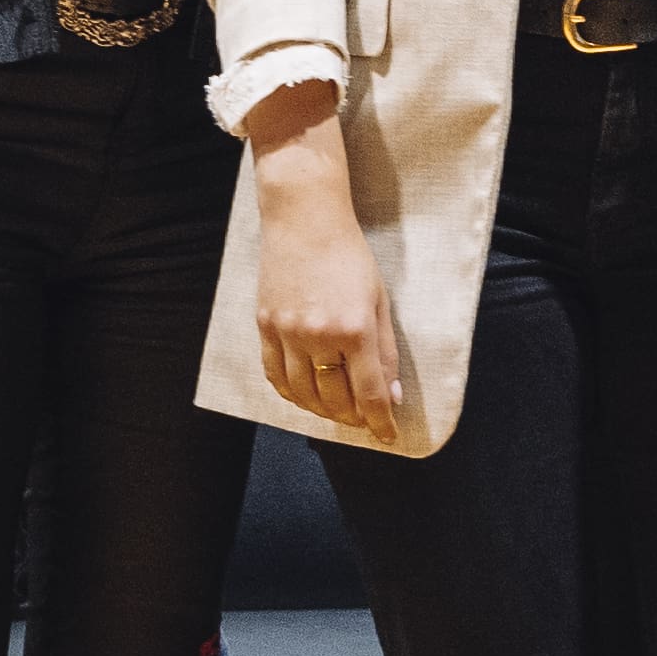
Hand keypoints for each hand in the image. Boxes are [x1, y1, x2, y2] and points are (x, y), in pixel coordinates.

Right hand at [244, 98, 410, 439]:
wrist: (304, 219)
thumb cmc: (350, 256)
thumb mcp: (380, 301)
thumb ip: (385, 351)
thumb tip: (391, 395)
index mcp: (355, 328)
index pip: (368, 394)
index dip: (380, 422)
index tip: (387, 436)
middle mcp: (318, 336)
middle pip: (335, 400)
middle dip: (353, 418)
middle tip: (363, 420)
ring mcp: (287, 332)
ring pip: (303, 395)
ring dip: (323, 412)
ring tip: (337, 412)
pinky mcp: (265, 326)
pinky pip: (275, 376)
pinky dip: (292, 395)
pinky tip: (305, 396)